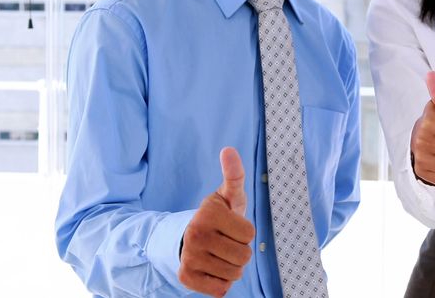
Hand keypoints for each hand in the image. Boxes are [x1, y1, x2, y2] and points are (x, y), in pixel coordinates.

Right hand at [178, 147, 255, 296]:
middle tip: (227, 242)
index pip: (249, 234)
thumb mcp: (227, 195)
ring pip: (234, 274)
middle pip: (244, 256)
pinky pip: (221, 289)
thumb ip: (233, 174)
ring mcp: (189, 257)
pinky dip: (221, 283)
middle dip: (241, 252)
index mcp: (207, 213)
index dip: (245, 232)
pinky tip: (212, 268)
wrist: (189, 239)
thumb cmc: (218, 216)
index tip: (231, 226)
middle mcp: (195, 234)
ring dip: (232, 268)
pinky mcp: (185, 278)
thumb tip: (228, 150)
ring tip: (219, 254)